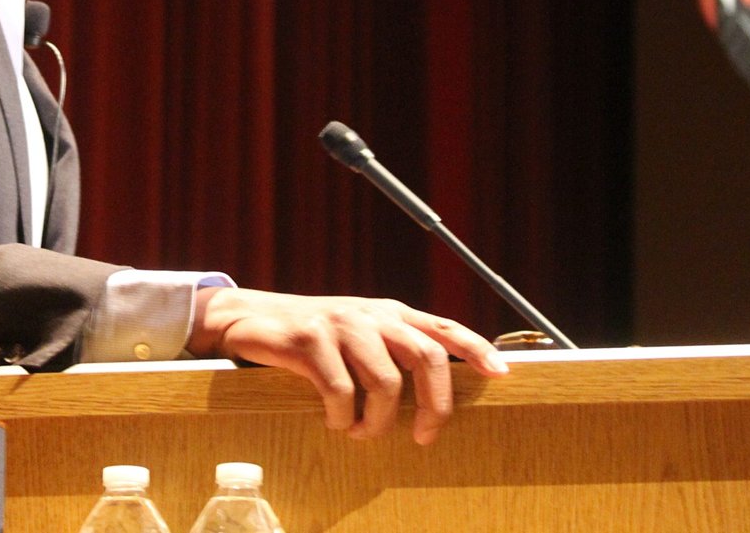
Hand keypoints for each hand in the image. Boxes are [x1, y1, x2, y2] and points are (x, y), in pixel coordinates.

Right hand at [186, 287, 508, 443]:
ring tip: (364, 433)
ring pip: (385, 381)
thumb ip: (391, 351)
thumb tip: (436, 391)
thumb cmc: (311, 338)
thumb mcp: (356, 336)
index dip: (476, 349)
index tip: (502, 375)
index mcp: (388, 313)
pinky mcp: (310, 339)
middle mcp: (371, 314)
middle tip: (424, 437)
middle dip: (434, 405)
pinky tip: (337, 423)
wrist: (247, 320)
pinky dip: (344, 418)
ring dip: (379, 421)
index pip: (443, 328)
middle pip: (427, 356)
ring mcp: (341, 324)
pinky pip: (342, 391)